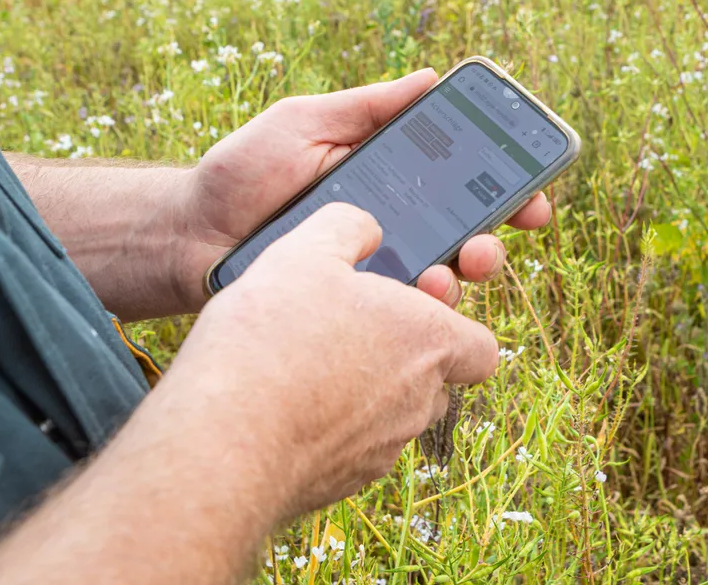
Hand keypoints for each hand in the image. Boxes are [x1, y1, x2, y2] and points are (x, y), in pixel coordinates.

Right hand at [163, 203, 499, 518]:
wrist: (225, 439)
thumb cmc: (273, 337)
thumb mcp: (306, 250)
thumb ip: (347, 226)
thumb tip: (364, 228)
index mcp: (428, 340)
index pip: (481, 346)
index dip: (454, 327)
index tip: (413, 309)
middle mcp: (419, 401)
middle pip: (435, 379)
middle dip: (400, 355)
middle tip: (348, 327)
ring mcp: (382, 448)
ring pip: (391, 415)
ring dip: (362, 390)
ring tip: (305, 362)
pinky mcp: (341, 481)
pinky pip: (348, 447)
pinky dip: (326, 426)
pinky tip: (280, 402)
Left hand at [175, 69, 552, 310]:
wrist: (186, 238)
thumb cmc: (239, 174)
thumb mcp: (303, 124)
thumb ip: (366, 107)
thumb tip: (430, 77)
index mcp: (386, 179)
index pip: (460, 182)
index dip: (505, 186)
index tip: (534, 190)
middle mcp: (389, 228)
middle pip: (464, 237)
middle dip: (494, 239)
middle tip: (496, 239)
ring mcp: (371, 274)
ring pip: (441, 285)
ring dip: (462, 277)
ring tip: (451, 270)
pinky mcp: (351, 314)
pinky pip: (399, 321)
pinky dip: (419, 315)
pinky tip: (415, 305)